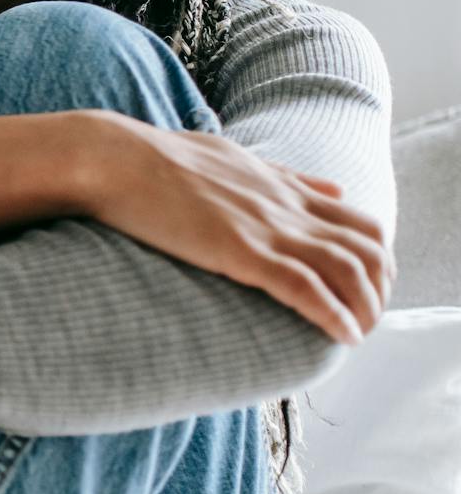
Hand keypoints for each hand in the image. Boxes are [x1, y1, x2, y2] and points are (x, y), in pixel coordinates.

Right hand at [88, 112, 393, 344]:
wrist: (112, 157)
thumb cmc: (155, 158)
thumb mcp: (232, 157)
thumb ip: (285, 176)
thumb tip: (333, 187)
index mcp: (282, 186)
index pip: (360, 221)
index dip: (376, 259)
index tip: (366, 287)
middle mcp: (285, 206)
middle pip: (369, 248)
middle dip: (380, 287)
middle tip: (367, 316)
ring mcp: (266, 227)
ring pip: (349, 270)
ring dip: (365, 307)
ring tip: (359, 333)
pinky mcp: (241, 251)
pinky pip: (306, 287)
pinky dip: (334, 315)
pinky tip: (343, 336)